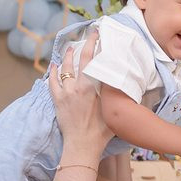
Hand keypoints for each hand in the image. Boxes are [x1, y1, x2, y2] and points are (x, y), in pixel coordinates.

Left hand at [50, 32, 112, 160]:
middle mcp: (76, 86)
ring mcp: (65, 93)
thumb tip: (128, 85)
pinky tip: (54, 66)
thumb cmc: (101, 132)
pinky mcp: (57, 101)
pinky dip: (53, 72)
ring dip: (66, 56)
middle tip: (88, 36)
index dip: (94, 44)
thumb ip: (118, 96)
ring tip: (69, 48)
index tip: (97, 34)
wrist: (82, 145)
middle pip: (78, 59)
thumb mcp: (114, 110)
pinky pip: (52, 82)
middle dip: (83, 45)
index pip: (92, 59)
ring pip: (64, 69)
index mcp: (90, 87)